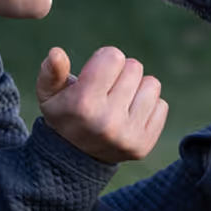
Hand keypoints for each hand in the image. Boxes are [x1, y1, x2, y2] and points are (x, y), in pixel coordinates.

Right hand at [36, 46, 168, 163]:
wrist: (73, 158)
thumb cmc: (65, 113)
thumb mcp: (49, 94)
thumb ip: (51, 72)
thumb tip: (56, 52)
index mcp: (83, 104)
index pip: (114, 56)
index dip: (104, 60)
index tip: (96, 74)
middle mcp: (107, 121)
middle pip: (134, 67)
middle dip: (121, 73)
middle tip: (107, 90)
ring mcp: (127, 136)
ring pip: (152, 84)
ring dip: (137, 88)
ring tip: (120, 101)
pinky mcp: (143, 145)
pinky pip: (161, 106)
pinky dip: (148, 107)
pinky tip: (129, 116)